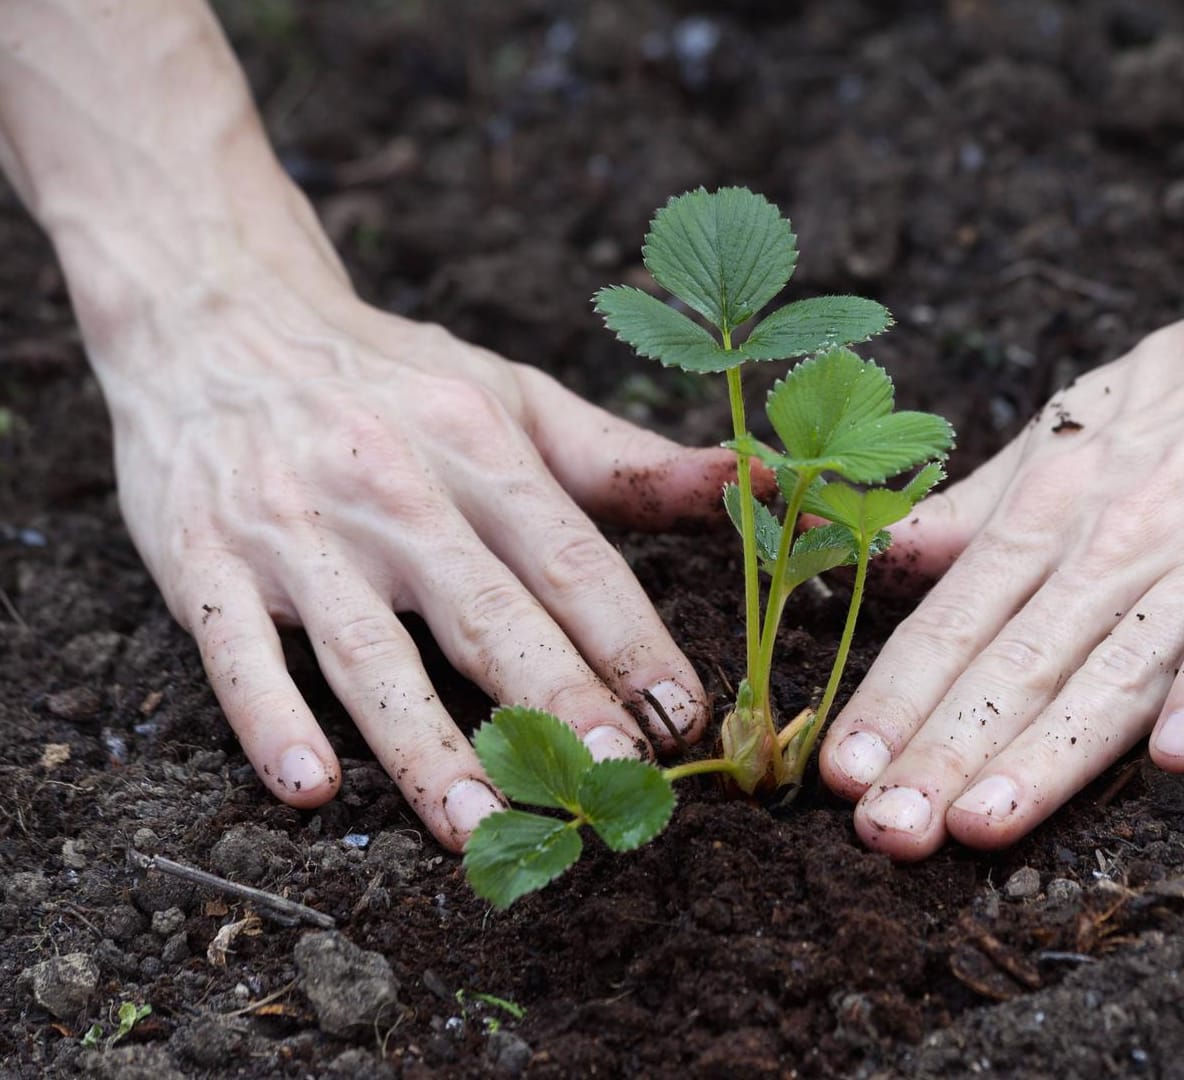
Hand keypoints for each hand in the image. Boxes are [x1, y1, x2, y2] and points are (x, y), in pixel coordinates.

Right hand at [105, 281, 736, 848]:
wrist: (219, 319)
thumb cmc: (394, 378)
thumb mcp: (514, 397)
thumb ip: (629, 461)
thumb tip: (759, 482)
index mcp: (480, 447)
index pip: (572, 559)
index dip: (631, 642)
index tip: (685, 719)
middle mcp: (394, 489)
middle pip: (486, 613)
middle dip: (555, 701)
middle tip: (615, 782)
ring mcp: (296, 528)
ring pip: (370, 653)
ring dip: (426, 746)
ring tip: (480, 828)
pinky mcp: (202, 559)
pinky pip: (236, 652)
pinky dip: (270, 721)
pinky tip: (310, 790)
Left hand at [818, 280, 1183, 857]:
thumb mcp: (1070, 424)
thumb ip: (978, 507)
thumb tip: (882, 556)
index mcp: (1050, 504)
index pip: (952, 620)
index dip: (892, 700)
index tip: (835, 776)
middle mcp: (1113, 534)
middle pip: (1014, 660)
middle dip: (940, 751)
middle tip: (880, 834)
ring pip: (1112, 666)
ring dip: (1046, 751)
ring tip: (980, 825)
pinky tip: (1175, 754)